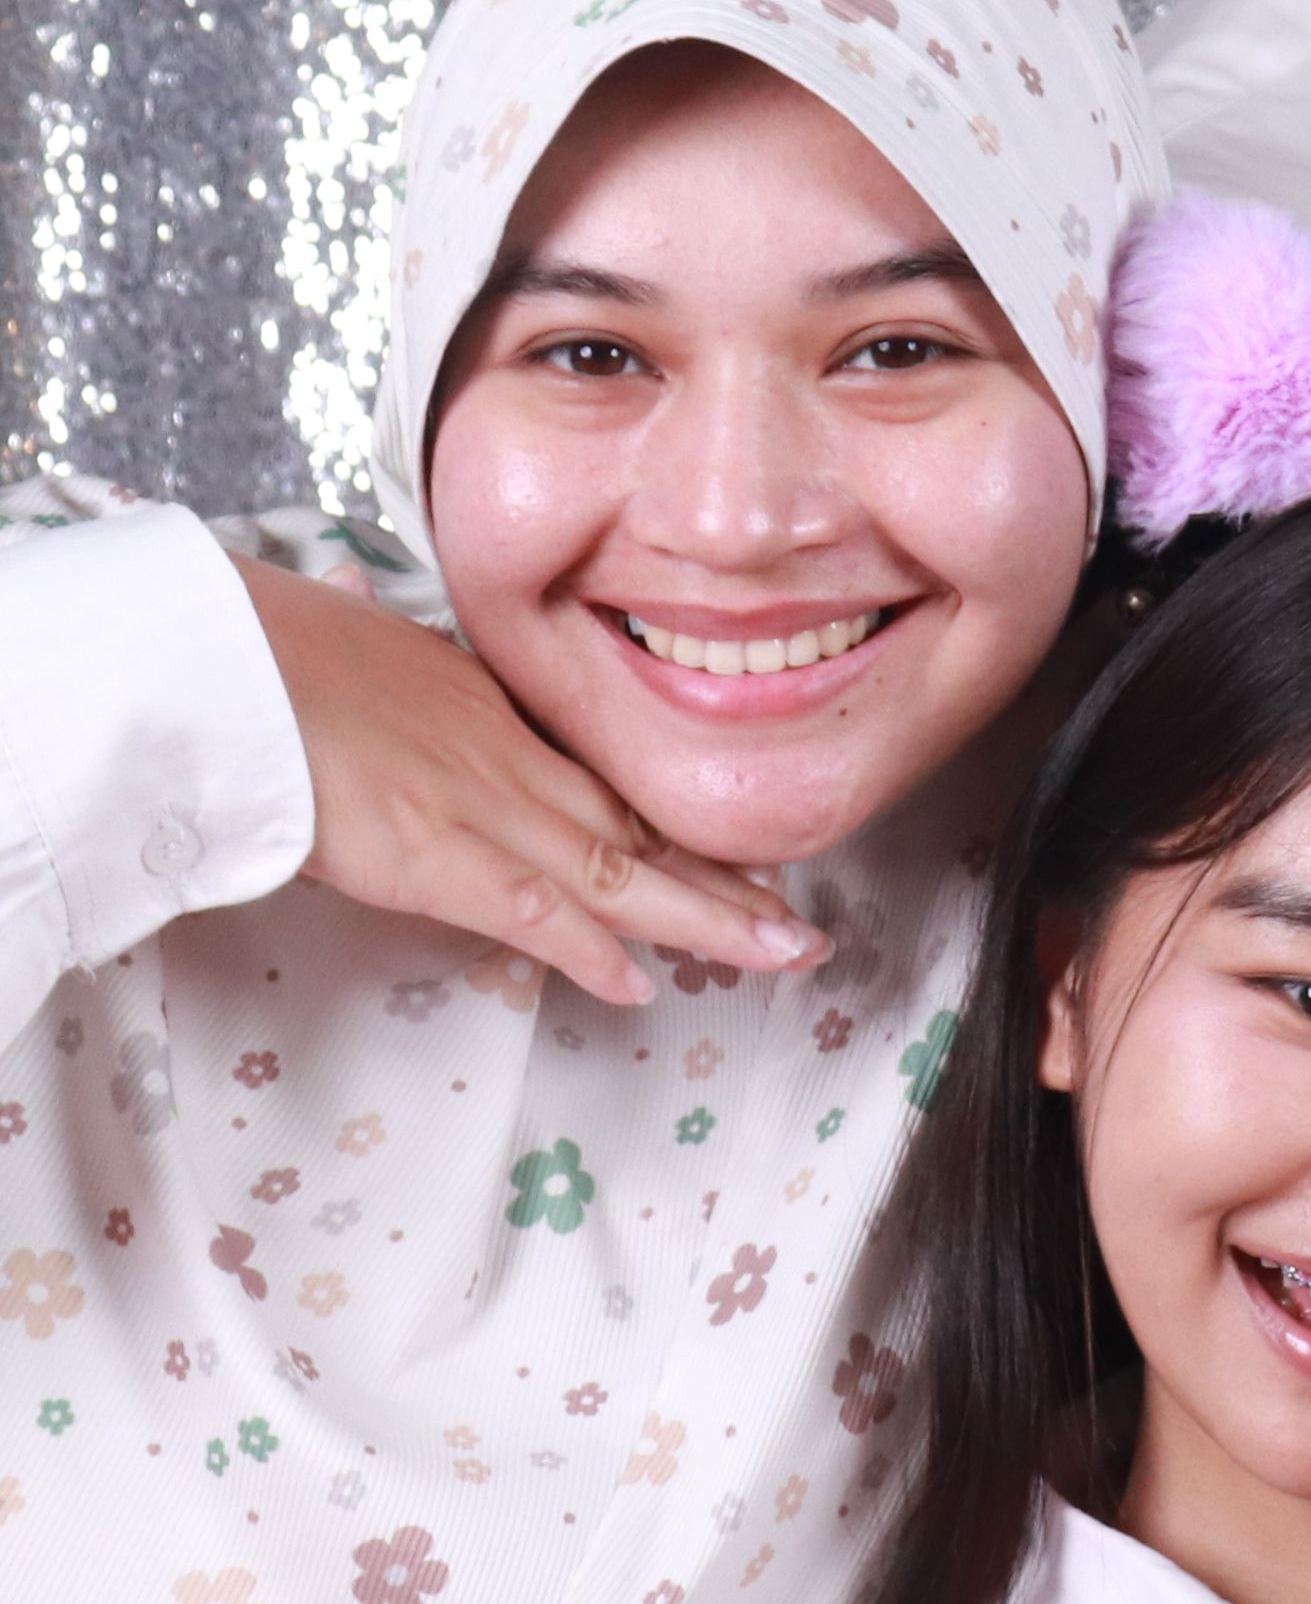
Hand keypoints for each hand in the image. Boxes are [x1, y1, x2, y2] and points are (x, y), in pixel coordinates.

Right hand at [235, 547, 809, 1000]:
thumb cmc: (262, 647)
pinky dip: (594, 951)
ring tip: (778, 954)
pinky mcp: (436, 855)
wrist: (220, 658)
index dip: (670, 825)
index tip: (730, 854)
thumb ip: (378, 656)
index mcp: (486, 710)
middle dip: (725, 880)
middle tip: (796, 922)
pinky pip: (537, 912)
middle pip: (638, 829)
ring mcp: (479, 808)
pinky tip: (643, 984)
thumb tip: (362, 620)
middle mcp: (506, 759)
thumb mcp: (348, 642)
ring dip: (705, 920)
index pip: (600, 780)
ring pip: (620, 873)